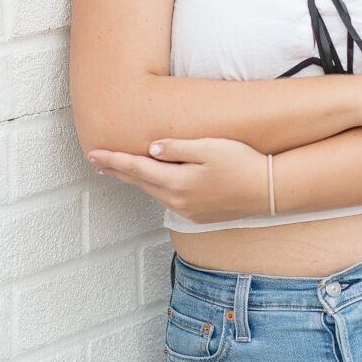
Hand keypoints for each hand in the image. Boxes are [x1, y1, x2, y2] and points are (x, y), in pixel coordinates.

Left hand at [88, 137, 268, 223]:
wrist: (268, 190)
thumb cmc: (241, 162)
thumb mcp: (209, 148)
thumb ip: (177, 148)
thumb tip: (150, 149)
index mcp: (176, 182)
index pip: (136, 168)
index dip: (114, 160)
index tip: (93, 154)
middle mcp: (177, 200)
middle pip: (139, 182)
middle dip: (117, 170)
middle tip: (96, 160)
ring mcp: (187, 210)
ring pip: (152, 191)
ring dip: (135, 180)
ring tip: (119, 169)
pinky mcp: (197, 214)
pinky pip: (167, 198)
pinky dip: (153, 187)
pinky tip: (152, 182)